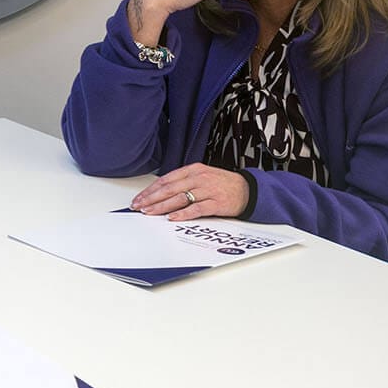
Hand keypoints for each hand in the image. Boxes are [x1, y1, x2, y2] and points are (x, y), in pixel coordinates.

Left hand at [131, 162, 248, 219]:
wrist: (248, 189)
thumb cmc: (223, 184)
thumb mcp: (202, 176)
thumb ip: (183, 181)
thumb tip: (161, 191)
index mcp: (193, 170)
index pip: (166, 179)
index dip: (150, 189)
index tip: (139, 198)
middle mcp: (199, 178)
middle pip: (169, 188)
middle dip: (151, 198)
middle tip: (139, 206)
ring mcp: (208, 190)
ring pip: (180, 198)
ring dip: (162, 206)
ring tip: (149, 212)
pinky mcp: (216, 203)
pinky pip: (197, 209)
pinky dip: (183, 213)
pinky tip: (172, 217)